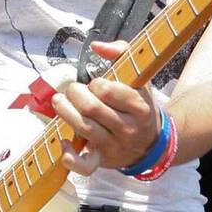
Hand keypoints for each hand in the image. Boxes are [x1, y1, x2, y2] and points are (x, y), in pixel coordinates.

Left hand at [51, 41, 161, 175]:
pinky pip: (84, 166)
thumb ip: (121, 53)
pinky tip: (64, 141)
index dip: (95, 83)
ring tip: (60, 102)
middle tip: (74, 90)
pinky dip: (69, 156)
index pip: (107, 91)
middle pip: (91, 108)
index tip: (95, 84)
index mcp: (139, 107)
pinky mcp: (101, 161)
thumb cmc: (139, 106)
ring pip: (83, 128)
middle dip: (75, 94)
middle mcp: (128, 128)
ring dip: (65, 112)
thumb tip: (97, 46)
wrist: (150, 143)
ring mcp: (114, 146)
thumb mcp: (140, 78)